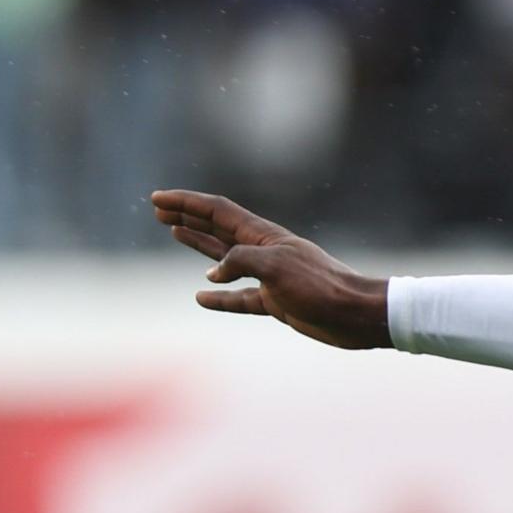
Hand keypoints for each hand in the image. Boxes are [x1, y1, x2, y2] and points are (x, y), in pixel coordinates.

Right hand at [156, 189, 389, 349]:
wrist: (355, 314)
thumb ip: (239, 262)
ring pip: (224, 258)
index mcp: (263, 236)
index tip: (157, 198)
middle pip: (217, 228)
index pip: (217, 211)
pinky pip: (239, 298)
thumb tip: (212, 274)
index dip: (186, 203)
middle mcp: (264, 251)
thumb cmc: (321, 286)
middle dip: (188, 217)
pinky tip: (201, 297)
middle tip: (158, 210)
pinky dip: (219, 297)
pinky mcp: (276, 302)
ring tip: (174, 232)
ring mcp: (269, 276)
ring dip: (198, 245)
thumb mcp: (276, 267)